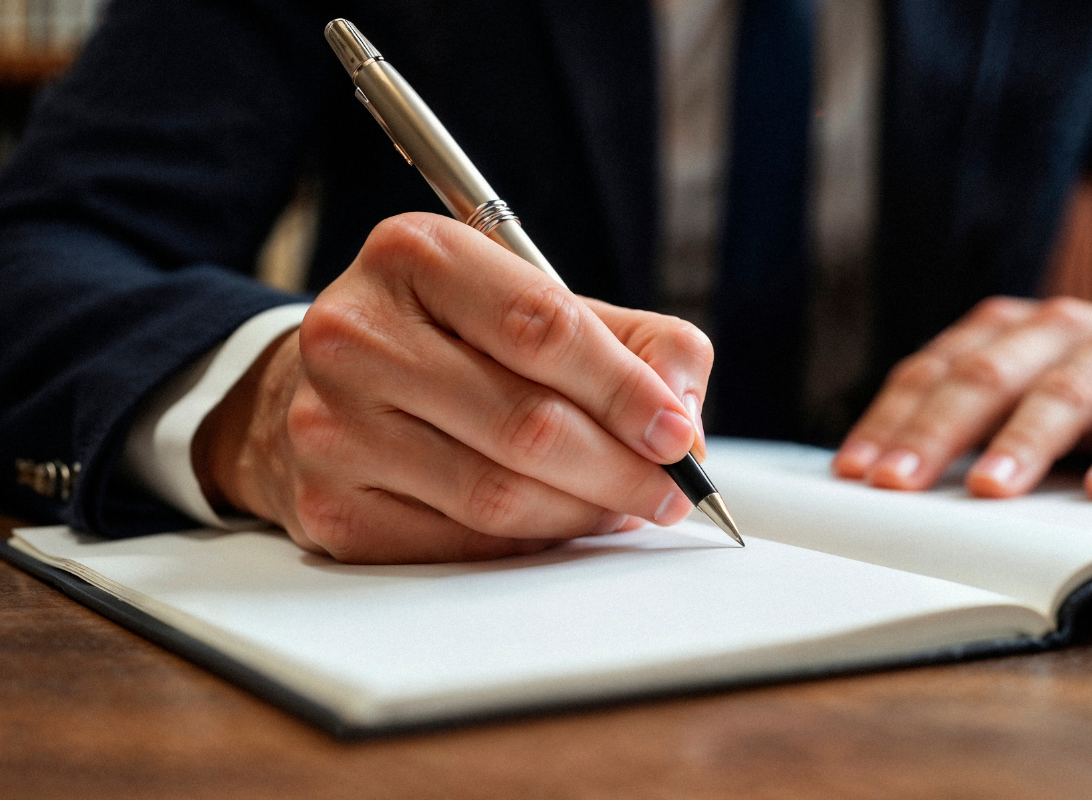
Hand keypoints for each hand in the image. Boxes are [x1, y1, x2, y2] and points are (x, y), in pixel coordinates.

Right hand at [193, 213, 712, 562]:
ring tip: (625, 506)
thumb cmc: (443, 340)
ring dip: (583, 512)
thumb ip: (629, 339)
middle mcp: (357, 334)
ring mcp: (332, 426)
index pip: (542, 325)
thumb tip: (685, 418)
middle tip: (672, 491)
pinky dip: (529, 543)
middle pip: (524, 423)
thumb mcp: (528, 301)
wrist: (307, 391)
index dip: (626, 389)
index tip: (678, 434)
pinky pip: (460, 545)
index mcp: (415, 256)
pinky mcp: (329, 509)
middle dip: (621, 468)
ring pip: (496, 495)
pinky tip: (557, 523)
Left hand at [832, 296, 1091, 499]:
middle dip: (933, 433)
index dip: (888, 421)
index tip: (855, 471)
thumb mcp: (1021, 384)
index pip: (930, 373)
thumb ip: (965, 417)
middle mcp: (1053, 331)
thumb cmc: (1089, 378)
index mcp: (1001, 331)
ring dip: (1020, 442)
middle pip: (982, 380)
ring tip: (988, 488)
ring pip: (1060, 395)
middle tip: (898, 482)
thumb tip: (882, 473)